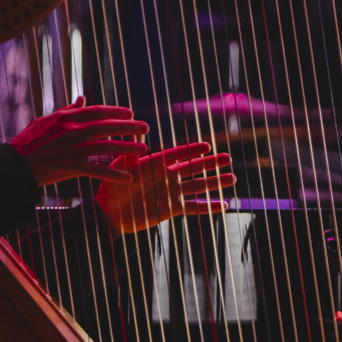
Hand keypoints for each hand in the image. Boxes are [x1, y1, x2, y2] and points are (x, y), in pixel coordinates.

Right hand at [10, 99, 147, 185]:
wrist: (14, 165)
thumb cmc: (28, 142)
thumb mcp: (46, 120)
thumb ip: (67, 110)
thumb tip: (83, 98)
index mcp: (67, 118)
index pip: (98, 111)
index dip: (117, 112)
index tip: (131, 113)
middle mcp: (72, 131)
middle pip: (107, 127)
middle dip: (129, 127)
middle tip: (146, 128)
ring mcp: (72, 149)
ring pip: (106, 146)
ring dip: (127, 148)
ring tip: (143, 149)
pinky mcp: (71, 167)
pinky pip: (97, 170)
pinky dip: (114, 174)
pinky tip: (129, 177)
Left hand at [96, 141, 236, 234]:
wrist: (110, 213)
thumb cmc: (112, 186)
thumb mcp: (121, 166)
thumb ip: (131, 150)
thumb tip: (137, 129)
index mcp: (156, 163)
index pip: (177, 154)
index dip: (192, 151)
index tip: (207, 146)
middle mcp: (166, 176)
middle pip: (193, 168)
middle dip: (210, 164)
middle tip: (227, 158)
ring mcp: (170, 192)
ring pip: (197, 186)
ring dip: (214, 183)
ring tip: (231, 178)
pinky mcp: (171, 208)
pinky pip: (193, 207)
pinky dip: (208, 207)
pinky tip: (223, 205)